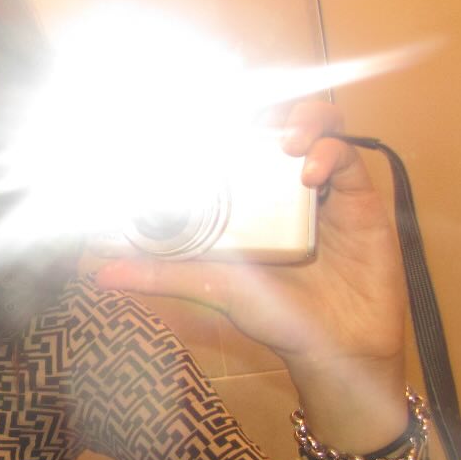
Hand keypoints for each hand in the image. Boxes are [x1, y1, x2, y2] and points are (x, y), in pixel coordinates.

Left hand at [89, 100, 409, 452]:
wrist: (337, 351)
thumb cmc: (279, 319)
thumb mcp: (213, 288)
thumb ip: (162, 274)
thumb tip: (99, 273)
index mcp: (253, 197)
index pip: (241, 139)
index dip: (229, 116)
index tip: (203, 109)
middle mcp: (289, 185)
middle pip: (284, 120)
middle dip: (270, 109)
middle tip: (250, 124)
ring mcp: (327, 188)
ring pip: (323, 125)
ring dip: (305, 119)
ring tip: (287, 143)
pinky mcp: (361, 199)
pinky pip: (351, 156)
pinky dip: (332, 151)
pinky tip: (312, 174)